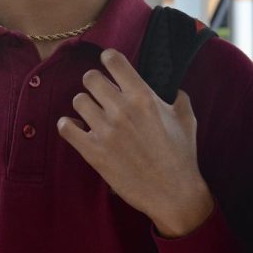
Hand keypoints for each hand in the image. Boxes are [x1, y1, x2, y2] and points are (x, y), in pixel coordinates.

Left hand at [58, 49, 212, 237]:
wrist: (173, 193)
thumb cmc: (182, 155)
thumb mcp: (186, 118)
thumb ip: (177, 96)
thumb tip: (169, 88)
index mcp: (143, 96)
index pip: (113, 60)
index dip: (109, 59)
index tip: (109, 65)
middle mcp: (121, 109)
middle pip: (90, 78)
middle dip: (95, 83)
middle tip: (101, 93)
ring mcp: (105, 131)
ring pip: (78, 100)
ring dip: (85, 105)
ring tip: (93, 114)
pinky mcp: (93, 152)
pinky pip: (66, 127)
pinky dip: (69, 125)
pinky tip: (78, 128)